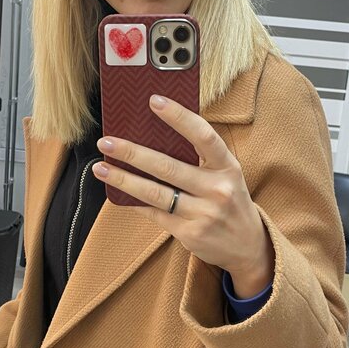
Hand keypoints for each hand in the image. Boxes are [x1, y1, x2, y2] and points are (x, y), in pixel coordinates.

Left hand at [92, 94, 274, 297]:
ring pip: (155, 193)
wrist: (248, 246)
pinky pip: (155, 213)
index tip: (154, 101)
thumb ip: (199, 159)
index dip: (178, 117)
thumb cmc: (230, 202)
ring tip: (101, 168)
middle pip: (168, 167)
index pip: (203, 136)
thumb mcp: (226, 175)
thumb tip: (155, 137)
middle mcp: (217, 189)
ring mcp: (203, 213)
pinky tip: (117, 193)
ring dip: (123, 179)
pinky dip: (134, 202)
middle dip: (133, 153)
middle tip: (107, 141)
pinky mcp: (190, 233)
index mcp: (228, 167)